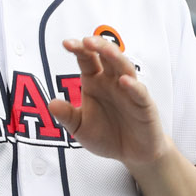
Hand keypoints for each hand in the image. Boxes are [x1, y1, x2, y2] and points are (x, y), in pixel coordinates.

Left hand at [49, 34, 174, 175]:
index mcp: (94, 82)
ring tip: (105, 50)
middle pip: (107, 57)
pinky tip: (124, 81)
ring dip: (115, 58)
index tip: (66, 43)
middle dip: (98, 46)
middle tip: (86, 40)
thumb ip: (67, 116)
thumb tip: (51, 103)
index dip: (79, 49)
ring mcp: (130, 92)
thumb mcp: (80, 128)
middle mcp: (112, 82)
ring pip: (124, 68)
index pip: (86, 59)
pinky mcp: (144, 106)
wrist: (132, 155)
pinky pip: (140, 93)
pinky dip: (133, 86)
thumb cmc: (106, 136)